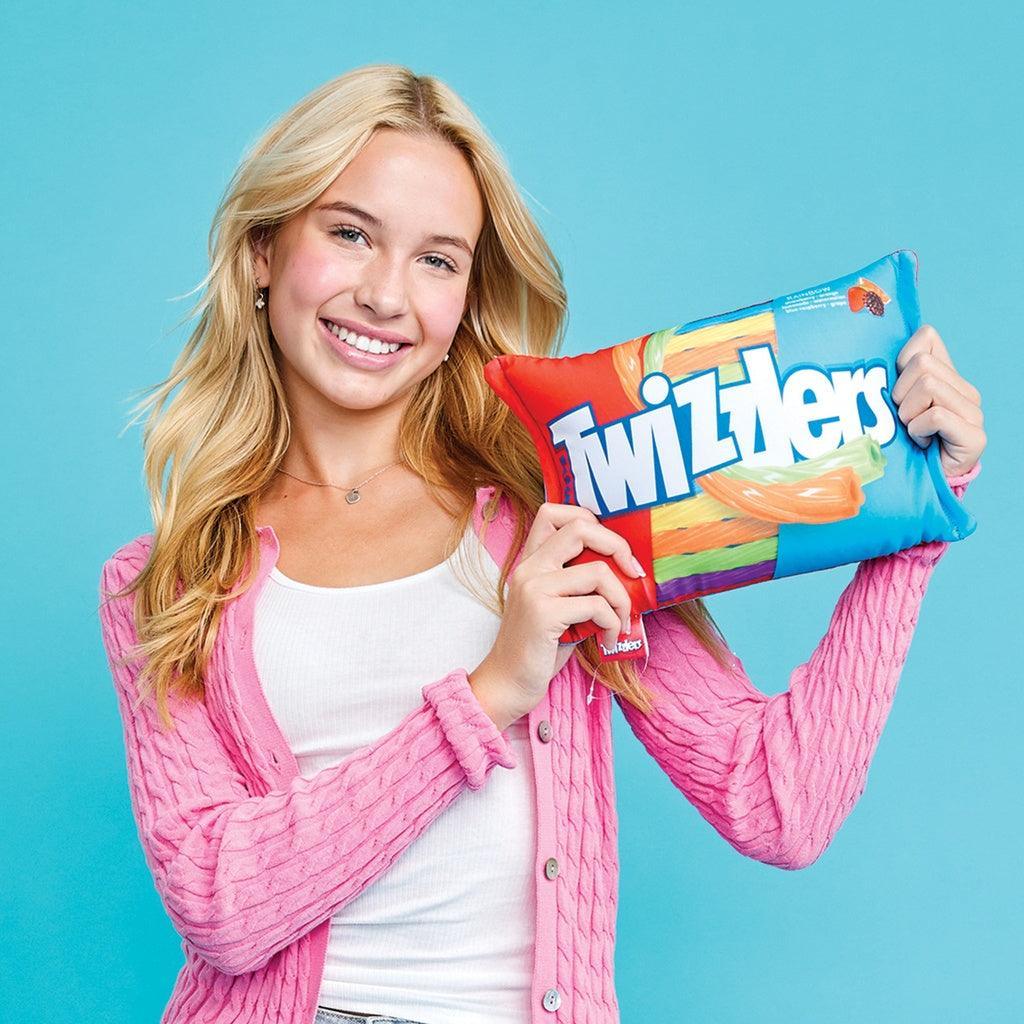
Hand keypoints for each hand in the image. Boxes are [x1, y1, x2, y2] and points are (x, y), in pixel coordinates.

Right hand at [469, 502, 643, 725]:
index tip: (613, 550)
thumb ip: (578, 581)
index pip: (555, 512)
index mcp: (530, 561)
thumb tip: (625, 569)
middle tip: (633, 573)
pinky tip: (608, 638)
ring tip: (621, 620)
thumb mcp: (558, 604)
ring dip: (622, 598)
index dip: (592, 521)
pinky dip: (613, 623)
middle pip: (581, 528)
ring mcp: (534, 588)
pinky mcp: (543, 613)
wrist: (508, 683)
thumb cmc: (539, 646)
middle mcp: (529, 567)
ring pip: (598, 571)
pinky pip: (596, 606)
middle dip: (618, 547)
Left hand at [891, 324, 985, 477]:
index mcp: (947, 376)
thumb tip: (872, 348)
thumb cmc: (898, 441)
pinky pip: (935, 416)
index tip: (898, 387)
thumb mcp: (891, 401)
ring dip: (908, 414)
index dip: (902, 358)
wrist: (916, 482)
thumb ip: (892, 375)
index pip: (927, 336)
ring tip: (913, 431)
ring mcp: (973, 412)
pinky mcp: (975, 435)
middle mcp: (965, 389)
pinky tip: (922, 443)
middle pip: (922, 364)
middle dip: (900, 393)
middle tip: (904, 418)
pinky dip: (918, 431)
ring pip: (928, 386)